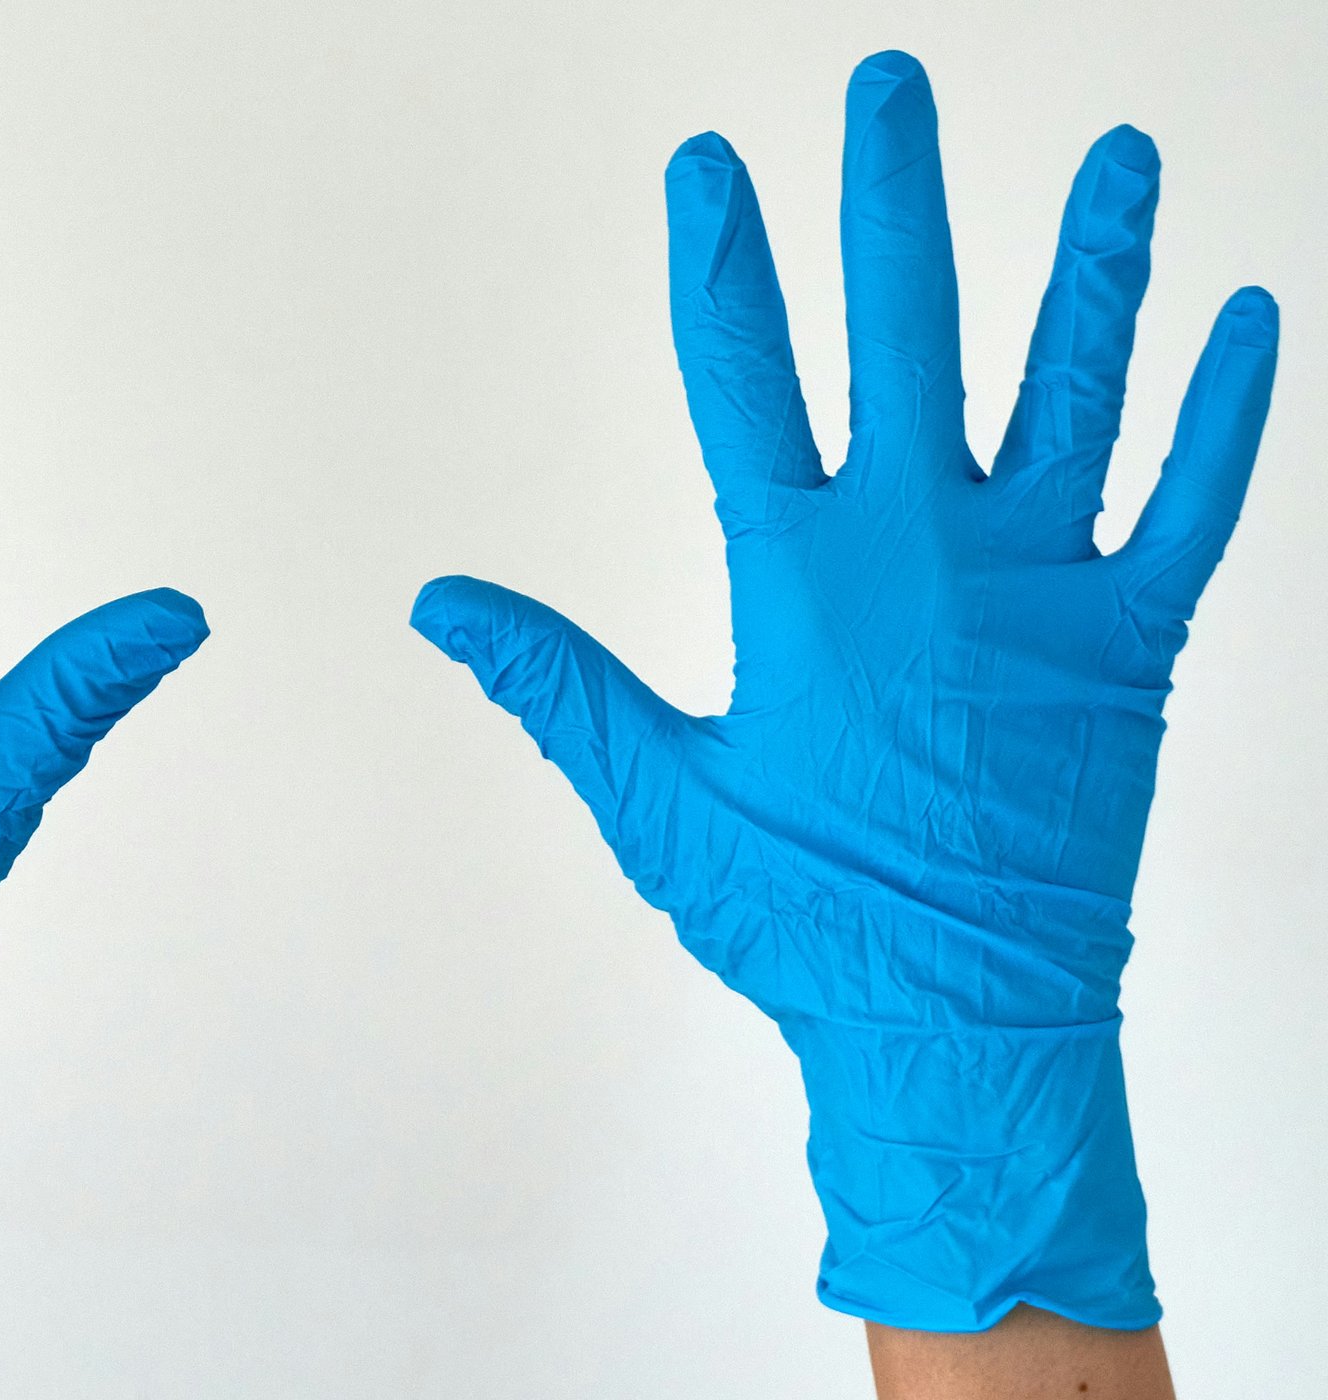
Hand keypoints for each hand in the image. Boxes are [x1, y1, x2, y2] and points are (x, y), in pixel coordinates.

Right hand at [411, 50, 1275, 1330]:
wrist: (958, 1023)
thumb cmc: (800, 919)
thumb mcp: (651, 796)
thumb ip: (554, 680)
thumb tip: (443, 603)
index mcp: (798, 581)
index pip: (742, 380)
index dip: (722, 265)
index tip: (711, 166)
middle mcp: (925, 553)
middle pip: (907, 332)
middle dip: (894, 198)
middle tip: (893, 87)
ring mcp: (1041, 589)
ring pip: (1074, 387)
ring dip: (1097, 267)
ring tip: (1124, 158)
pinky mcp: (1134, 642)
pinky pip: (1194, 502)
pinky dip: (1227, 413)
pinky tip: (1251, 318)